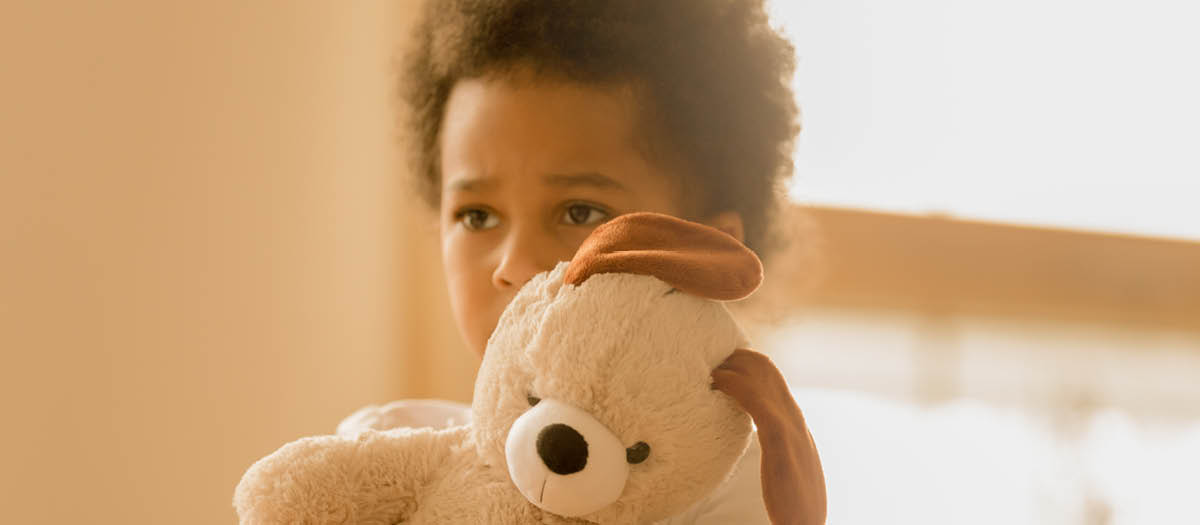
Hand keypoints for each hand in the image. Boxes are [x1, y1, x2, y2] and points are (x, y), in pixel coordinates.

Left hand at [712, 349, 826, 524]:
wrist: (807, 523)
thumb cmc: (792, 497)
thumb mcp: (785, 459)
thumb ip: (775, 439)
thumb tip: (759, 428)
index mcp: (795, 420)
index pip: (772, 375)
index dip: (746, 361)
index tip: (720, 361)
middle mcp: (795, 417)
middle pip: (766, 368)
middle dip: (736, 358)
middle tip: (707, 361)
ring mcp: (790, 426)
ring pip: (762, 377)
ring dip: (733, 367)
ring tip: (708, 370)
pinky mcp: (780, 439)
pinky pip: (757, 401)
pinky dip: (736, 386)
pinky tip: (718, 383)